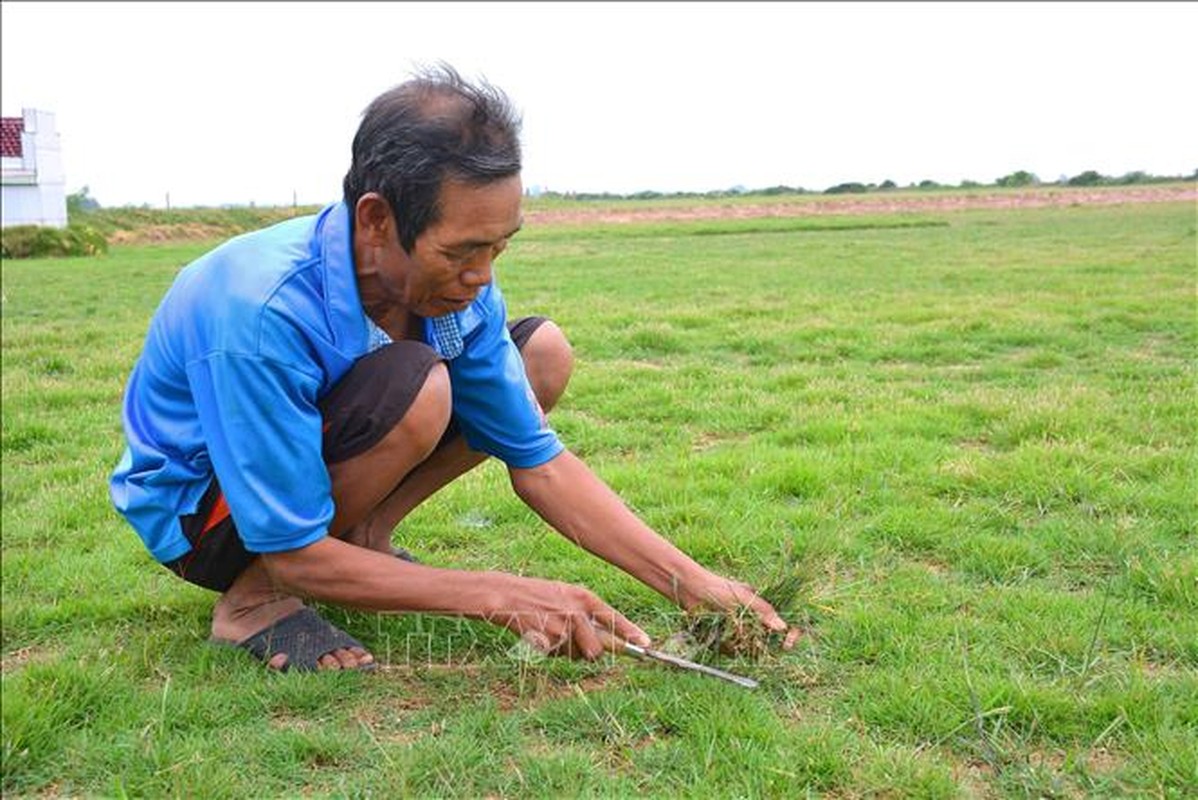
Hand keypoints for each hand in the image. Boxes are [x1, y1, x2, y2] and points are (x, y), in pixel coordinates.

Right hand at [488, 574, 650, 659]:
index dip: (631, 634)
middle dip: (589, 653)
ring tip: (551, 633)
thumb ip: (588, 617)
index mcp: (584, 597)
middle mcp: (576, 611)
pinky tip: (538, 634)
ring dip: (566, 652)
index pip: (614, 618)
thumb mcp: (568, 597)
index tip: (646, 645)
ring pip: (575, 655)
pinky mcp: (546, 639)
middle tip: (573, 643)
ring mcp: (561, 626)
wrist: (507, 595)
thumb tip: (609, 643)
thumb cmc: (540, 597)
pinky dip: (548, 651)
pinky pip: (555, 655)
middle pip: (597, 649)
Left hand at [676, 570, 800, 648]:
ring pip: (750, 649)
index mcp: (763, 609)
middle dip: (761, 644)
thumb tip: (783, 628)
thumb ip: (764, 611)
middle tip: (746, 635)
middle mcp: (754, 622)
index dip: (792, 636)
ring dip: (740, 643)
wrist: (691, 591)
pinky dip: (727, 645)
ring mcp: (740, 632)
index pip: (786, 625)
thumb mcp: (744, 596)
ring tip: (726, 626)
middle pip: (769, 643)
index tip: (787, 645)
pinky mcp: (726, 639)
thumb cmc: (719, 587)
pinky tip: (717, 632)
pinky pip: (733, 651)